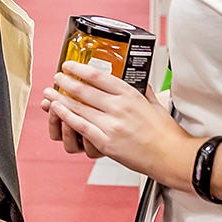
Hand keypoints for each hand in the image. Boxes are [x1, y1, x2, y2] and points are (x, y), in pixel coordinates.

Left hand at [41, 61, 197, 188]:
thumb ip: (144, 92)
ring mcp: (111, 124)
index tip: (70, 65)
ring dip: (60, 98)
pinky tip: (58, 110)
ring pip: (78, 107)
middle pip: (84, 90)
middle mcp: (119, 107)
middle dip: (66, 82)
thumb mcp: (155, 104)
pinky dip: (66, 116)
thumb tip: (139, 83)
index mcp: (130, 95)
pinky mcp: (106, 141)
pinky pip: (80, 125)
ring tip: (50, 93)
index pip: (99, 76)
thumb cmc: (166, 134)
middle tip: (57, 77)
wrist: (171, 156)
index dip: (80, 69)